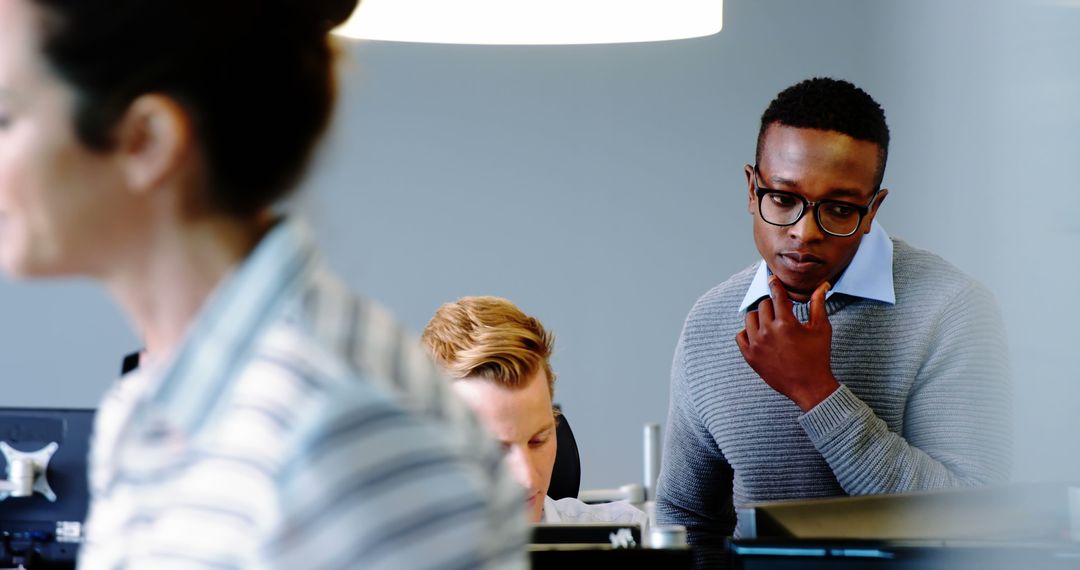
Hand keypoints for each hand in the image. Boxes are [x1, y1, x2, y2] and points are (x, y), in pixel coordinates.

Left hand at [736, 277, 838, 411]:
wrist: (810, 386)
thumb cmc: (817, 357)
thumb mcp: (821, 328)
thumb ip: (818, 304)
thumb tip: (822, 285)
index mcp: (785, 323)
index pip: (776, 296)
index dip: (775, 285)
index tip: (772, 279)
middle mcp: (767, 332)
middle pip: (763, 305)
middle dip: (772, 304)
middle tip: (781, 310)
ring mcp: (756, 345)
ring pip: (750, 318)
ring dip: (760, 316)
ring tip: (771, 321)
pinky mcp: (750, 356)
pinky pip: (740, 335)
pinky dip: (748, 331)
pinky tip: (759, 333)